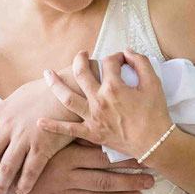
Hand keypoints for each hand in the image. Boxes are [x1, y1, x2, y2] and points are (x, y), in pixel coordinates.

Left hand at [0, 78, 80, 193]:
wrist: (71, 89)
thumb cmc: (47, 91)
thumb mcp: (19, 97)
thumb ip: (6, 112)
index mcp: (1, 112)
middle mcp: (9, 125)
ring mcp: (25, 137)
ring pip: (6, 167)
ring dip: (0, 183)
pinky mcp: (43, 146)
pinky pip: (30, 170)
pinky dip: (24, 183)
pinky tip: (22, 191)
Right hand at [19, 140, 154, 193]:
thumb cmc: (25, 146)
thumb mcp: (50, 135)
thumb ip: (75, 134)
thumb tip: (101, 128)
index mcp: (65, 156)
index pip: (102, 159)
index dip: (123, 160)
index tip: (142, 157)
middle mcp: (66, 177)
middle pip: (105, 180)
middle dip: (130, 181)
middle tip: (152, 181)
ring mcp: (61, 193)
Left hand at [39, 49, 171, 160]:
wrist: (155, 142)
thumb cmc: (156, 113)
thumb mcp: (153, 83)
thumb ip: (141, 62)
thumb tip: (127, 51)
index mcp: (114, 86)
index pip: (109, 62)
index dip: (116, 57)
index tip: (121, 60)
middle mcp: (99, 100)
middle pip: (81, 73)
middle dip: (80, 59)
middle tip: (81, 54)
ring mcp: (92, 117)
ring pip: (67, 98)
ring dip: (55, 85)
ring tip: (46, 74)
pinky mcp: (91, 133)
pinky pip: (69, 130)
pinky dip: (53, 126)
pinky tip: (39, 122)